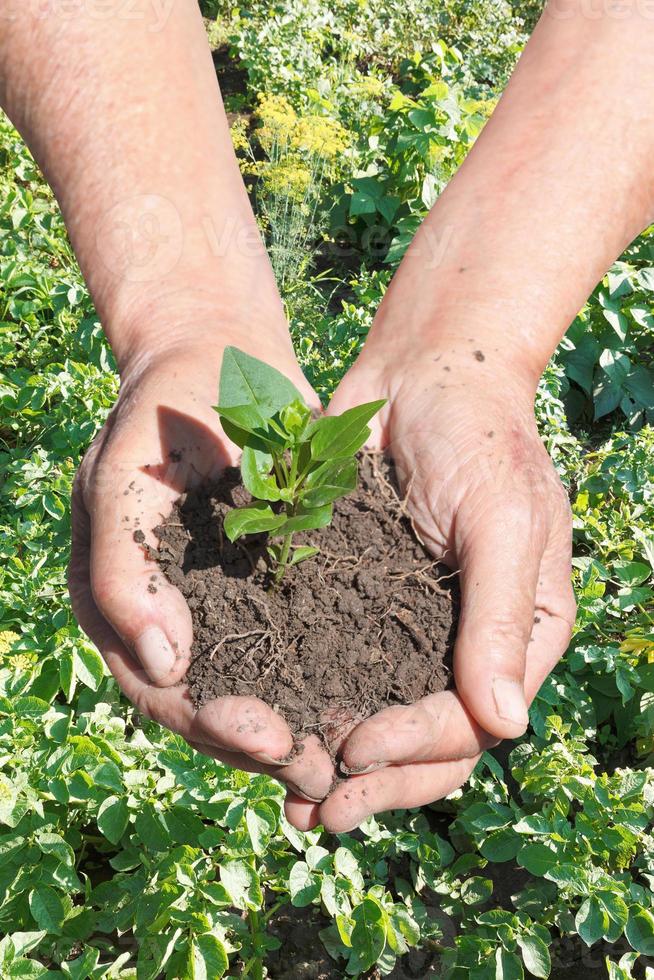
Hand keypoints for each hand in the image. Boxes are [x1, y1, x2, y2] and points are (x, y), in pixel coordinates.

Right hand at [68, 337, 334, 810]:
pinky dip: (335, 674)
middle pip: (216, 707)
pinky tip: (379, 696)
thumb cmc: (156, 417)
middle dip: (269, 744)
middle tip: (325, 768)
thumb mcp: (120, 482)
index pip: (160, 692)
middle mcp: (177, 622)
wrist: (214, 361)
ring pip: (266, 687)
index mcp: (125, 611)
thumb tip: (164, 666)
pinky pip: (307, 640)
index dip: (212, 725)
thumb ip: (126, 574)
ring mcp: (230, 606)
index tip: (270, 738)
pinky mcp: (281, 584)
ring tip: (358, 753)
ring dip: (308, 724)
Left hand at [285, 338, 575, 832]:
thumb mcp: (503, 521)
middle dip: (374, 782)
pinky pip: (341, 670)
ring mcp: (414, 628)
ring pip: (381, 718)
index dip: (415, 747)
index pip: (472, 720)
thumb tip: (501, 728)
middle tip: (314, 814)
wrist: (424, 373)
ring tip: (289, 801)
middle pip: (428, 743)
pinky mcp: (364, 604)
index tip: (354, 749)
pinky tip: (274, 730)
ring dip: (338, 765)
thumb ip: (499, 619)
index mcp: (521, 635)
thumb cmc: (479, 436)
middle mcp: (469, 645)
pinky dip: (312, 706)